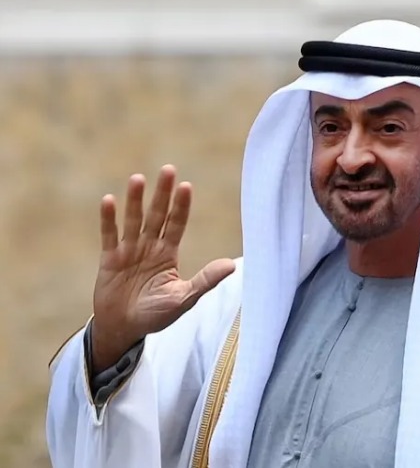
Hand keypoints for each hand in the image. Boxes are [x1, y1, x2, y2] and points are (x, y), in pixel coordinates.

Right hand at [91, 164, 234, 371]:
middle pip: (156, 215)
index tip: (187, 186)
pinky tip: (109, 201)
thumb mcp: (184, 298)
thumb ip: (205, 280)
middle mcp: (149, 247)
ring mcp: (128, 251)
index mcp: (168, 254)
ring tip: (138, 179)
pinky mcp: (109, 260)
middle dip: (162, 194)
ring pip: (133, 221)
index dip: (181, 206)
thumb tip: (232, 265)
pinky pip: (109, 236)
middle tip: (168, 170)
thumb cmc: (156, 315)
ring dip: (135, 201)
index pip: (176, 224)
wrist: (124, 329)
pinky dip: (109, 220)